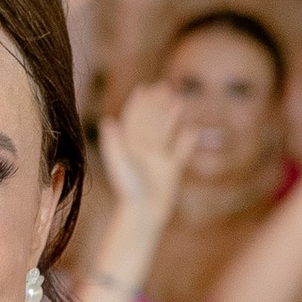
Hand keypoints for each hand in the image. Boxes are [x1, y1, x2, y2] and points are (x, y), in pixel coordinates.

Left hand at [97, 74, 200, 227]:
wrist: (143, 214)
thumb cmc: (129, 190)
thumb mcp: (119, 164)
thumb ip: (114, 143)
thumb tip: (108, 120)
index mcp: (129, 147)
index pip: (135, 120)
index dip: (139, 104)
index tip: (144, 88)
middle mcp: (143, 151)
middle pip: (152, 122)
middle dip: (158, 105)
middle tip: (165, 87)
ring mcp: (158, 160)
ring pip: (166, 133)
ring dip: (172, 117)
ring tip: (179, 101)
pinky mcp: (170, 171)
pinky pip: (180, 152)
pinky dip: (186, 141)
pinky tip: (193, 130)